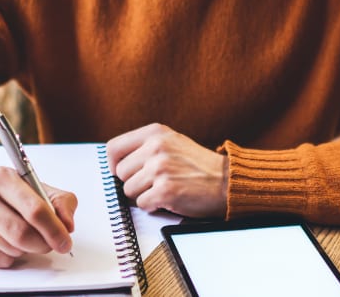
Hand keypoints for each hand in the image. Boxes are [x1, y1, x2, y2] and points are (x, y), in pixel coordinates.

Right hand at [0, 165, 76, 267]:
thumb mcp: (30, 183)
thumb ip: (58, 200)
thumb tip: (68, 225)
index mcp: (1, 178)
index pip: (35, 210)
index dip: (55, 229)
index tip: (65, 240)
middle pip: (23, 234)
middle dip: (43, 243)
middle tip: (50, 242)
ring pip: (13, 250)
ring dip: (26, 248)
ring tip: (21, 233)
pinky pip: (0, 261)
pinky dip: (11, 256)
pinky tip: (5, 240)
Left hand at [106, 123, 228, 217]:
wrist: (226, 181)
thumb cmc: (198, 165)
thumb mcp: (171, 142)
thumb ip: (145, 147)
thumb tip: (115, 164)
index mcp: (155, 132)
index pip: (113, 148)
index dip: (113, 165)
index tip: (122, 173)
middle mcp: (156, 147)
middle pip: (120, 173)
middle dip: (133, 182)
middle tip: (153, 183)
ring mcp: (160, 168)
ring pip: (128, 190)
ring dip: (143, 195)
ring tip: (164, 189)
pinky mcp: (166, 190)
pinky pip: (142, 204)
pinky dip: (153, 206)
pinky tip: (169, 199)